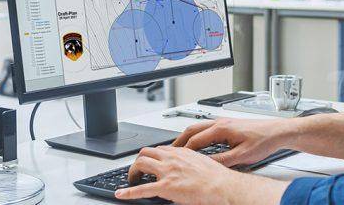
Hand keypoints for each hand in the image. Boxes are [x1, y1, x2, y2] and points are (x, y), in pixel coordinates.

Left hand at [115, 146, 236, 204]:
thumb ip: (190, 163)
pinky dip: (128, 192)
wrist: (221, 185)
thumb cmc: (217, 177)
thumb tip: (187, 168)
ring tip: (132, 180)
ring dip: (132, 172)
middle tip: (138, 170)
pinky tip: (121, 194)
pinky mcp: (165, 187)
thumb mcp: (202, 162)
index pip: (160, 149)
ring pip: (141, 164)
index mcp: (182, 152)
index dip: (153, 156)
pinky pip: (141, 189)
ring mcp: (167, 172)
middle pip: (146, 152)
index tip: (152, 162)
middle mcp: (172, 158)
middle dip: (139, 161)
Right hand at [172, 118, 292, 166]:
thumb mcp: (241, 156)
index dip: (182, 151)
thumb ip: (222, 161)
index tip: (174, 159)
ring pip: (199, 127)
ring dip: (187, 137)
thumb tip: (207, 165)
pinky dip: (197, 136)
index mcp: (221, 128)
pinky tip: (198, 144)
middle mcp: (221, 122)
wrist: (278, 131)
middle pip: (192, 130)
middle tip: (168, 152)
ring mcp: (224, 122)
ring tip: (179, 148)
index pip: (194, 140)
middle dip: (179, 141)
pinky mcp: (229, 124)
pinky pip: (207, 129)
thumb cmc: (264, 140)